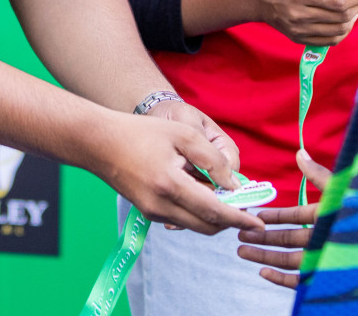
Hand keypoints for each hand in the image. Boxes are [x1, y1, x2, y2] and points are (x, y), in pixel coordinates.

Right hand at [90, 110, 263, 235]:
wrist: (99, 143)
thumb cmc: (141, 132)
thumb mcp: (182, 134)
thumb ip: (211, 158)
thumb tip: (233, 184)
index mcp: (170, 185)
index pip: (213, 211)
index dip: (239, 218)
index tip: (258, 223)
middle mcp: (160, 206)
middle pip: (206, 226)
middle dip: (230, 220)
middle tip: (245, 207)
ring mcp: (152, 212)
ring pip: (194, 224)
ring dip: (213, 215)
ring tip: (222, 193)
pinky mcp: (148, 212)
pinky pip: (180, 218)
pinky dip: (196, 211)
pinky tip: (199, 190)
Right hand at [237, 149, 331, 288]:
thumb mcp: (339, 192)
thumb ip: (317, 175)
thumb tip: (299, 151)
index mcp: (326, 216)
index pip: (293, 215)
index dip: (273, 215)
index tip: (253, 213)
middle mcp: (322, 237)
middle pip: (286, 238)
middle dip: (261, 236)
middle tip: (238, 233)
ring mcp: (323, 257)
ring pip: (287, 258)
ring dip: (263, 255)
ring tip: (241, 251)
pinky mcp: (326, 275)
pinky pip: (300, 279)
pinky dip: (281, 278)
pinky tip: (263, 272)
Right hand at [243, 0, 357, 45]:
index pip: (338, 2)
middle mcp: (299, 15)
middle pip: (340, 17)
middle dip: (357, 8)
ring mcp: (298, 30)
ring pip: (338, 31)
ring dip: (351, 21)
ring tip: (352, 10)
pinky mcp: (298, 38)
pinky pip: (328, 41)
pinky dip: (341, 32)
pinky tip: (342, 21)